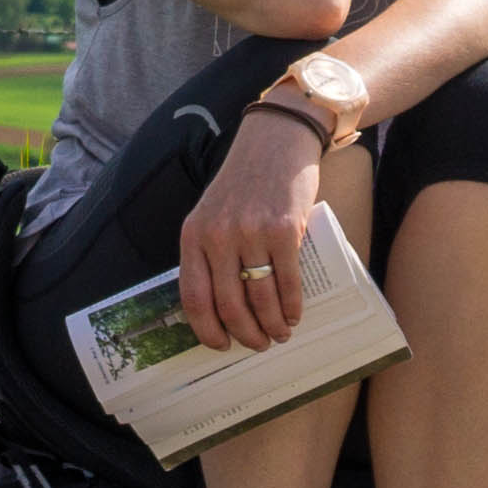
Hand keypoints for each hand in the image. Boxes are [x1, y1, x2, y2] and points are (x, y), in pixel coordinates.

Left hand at [176, 107, 327, 353]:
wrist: (275, 142)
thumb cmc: (244, 183)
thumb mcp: (211, 214)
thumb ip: (210, 252)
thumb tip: (221, 305)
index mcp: (193, 236)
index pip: (193, 298)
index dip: (207, 330)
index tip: (221, 345)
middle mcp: (217, 236)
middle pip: (228, 305)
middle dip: (246, 334)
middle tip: (259, 344)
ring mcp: (250, 233)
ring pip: (260, 298)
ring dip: (272, 325)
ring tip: (280, 333)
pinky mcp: (283, 230)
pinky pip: (287, 281)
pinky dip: (292, 306)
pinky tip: (294, 314)